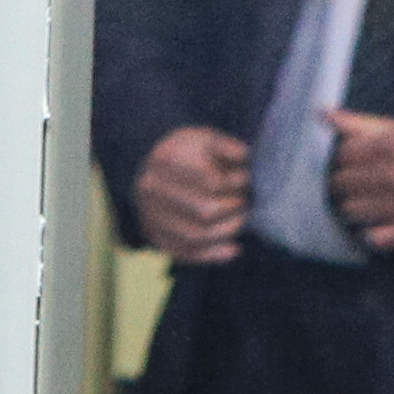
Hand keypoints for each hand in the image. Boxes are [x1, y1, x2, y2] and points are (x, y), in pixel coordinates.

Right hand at [132, 123, 250, 265]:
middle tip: (244, 201)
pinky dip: (213, 254)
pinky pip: (185, 252)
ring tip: (240, 220)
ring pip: (196, 234)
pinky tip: (234, 249)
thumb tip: (244, 157)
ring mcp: (148, 214)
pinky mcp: (153, 235)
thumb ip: (226, 146)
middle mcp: (150, 188)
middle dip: (234, 208)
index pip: (211, 182)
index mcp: (164, 159)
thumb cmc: (188, 153)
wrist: (153, 168)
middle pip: (204, 210)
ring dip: (228, 230)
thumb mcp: (205, 138)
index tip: (244, 178)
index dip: (236, 184)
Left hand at [324, 109, 393, 250]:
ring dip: (355, 205)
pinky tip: (379, 225)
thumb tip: (326, 115)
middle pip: (343, 182)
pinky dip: (373, 233)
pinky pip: (377, 238)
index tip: (355, 159)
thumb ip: (367, 123)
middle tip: (361, 179)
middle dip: (347, 180)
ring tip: (368, 199)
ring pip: (353, 209)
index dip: (346, 156)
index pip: (343, 154)